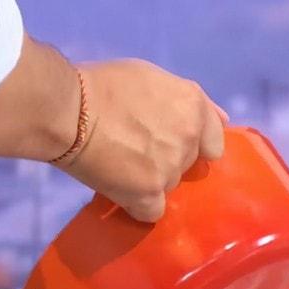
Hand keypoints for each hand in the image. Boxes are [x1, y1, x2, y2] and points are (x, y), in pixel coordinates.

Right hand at [0, 35, 225, 222]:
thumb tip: (220, 119)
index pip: (213, 141)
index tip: (168, 144)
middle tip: (132, 150)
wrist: (67, 110)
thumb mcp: (149, 76)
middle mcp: (189, 138)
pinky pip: (151, 212)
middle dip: (165, 160)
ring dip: (147, 182)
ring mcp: (170, 168)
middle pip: (186, 164)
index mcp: (193, 105)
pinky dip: (135, 206)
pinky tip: (118, 192)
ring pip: (167, 187)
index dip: (191, 145)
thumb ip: (184, 99)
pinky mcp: (148, 193)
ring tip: (117, 168)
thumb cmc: (99, 86)